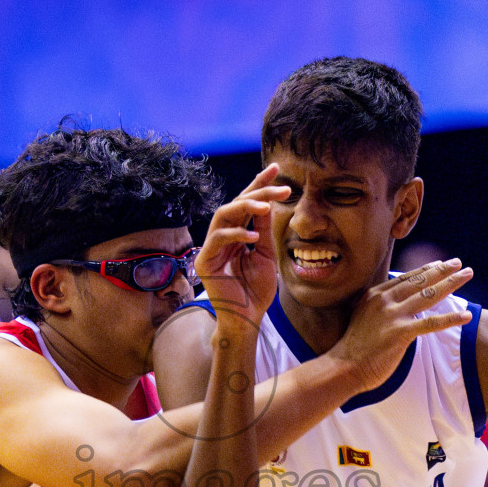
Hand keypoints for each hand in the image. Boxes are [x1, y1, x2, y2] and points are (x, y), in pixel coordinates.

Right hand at [194, 164, 288, 332]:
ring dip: (246, 207)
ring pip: (223, 215)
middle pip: (236, 204)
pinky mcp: (205, 261)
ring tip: (267, 206)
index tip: (277, 168)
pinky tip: (253, 236)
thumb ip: (263, 229)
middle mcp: (221, 237)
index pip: (246, 204)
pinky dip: (236, 234)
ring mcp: (211, 248)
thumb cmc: (256, 290)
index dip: (259, 184)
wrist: (247, 318)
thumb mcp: (265, 254)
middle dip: (258, 192)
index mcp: (236, 234)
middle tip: (282, 188)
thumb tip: (267, 202)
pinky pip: (217, 239)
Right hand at [328, 258, 474, 392]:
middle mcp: (384, 300)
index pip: (406, 278)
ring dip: (451, 284)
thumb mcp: (363, 317)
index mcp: (375, 295)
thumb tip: (398, 305)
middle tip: (459, 263)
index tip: (440, 264)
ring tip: (467, 275)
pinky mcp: (401, 332)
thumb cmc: (354, 348)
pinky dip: (451, 318)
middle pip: (420, 280)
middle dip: (443, 270)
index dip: (426, 269)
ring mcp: (393, 315)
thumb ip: (379, 307)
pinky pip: (432, 323)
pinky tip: (466, 316)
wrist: (343, 367)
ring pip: (429, 295)